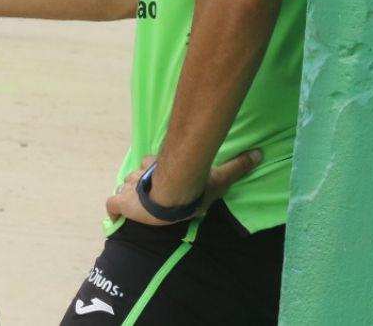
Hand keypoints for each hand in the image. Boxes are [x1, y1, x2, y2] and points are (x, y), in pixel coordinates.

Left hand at [104, 149, 262, 225]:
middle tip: (147, 196)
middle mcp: (144, 174)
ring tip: (135, 206)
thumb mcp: (219, 178)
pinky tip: (114, 218)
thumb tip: (259, 153)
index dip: (152, 172)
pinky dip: (113, 212)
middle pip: (136, 176)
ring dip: (129, 195)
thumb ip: (237, 166)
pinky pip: (112, 206)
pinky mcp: (123, 202)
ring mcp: (131, 188)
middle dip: (140, 184)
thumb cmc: (194, 188)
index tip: (156, 181)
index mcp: (162, 167)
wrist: (173, 197)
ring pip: (125, 187)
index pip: (151, 165)